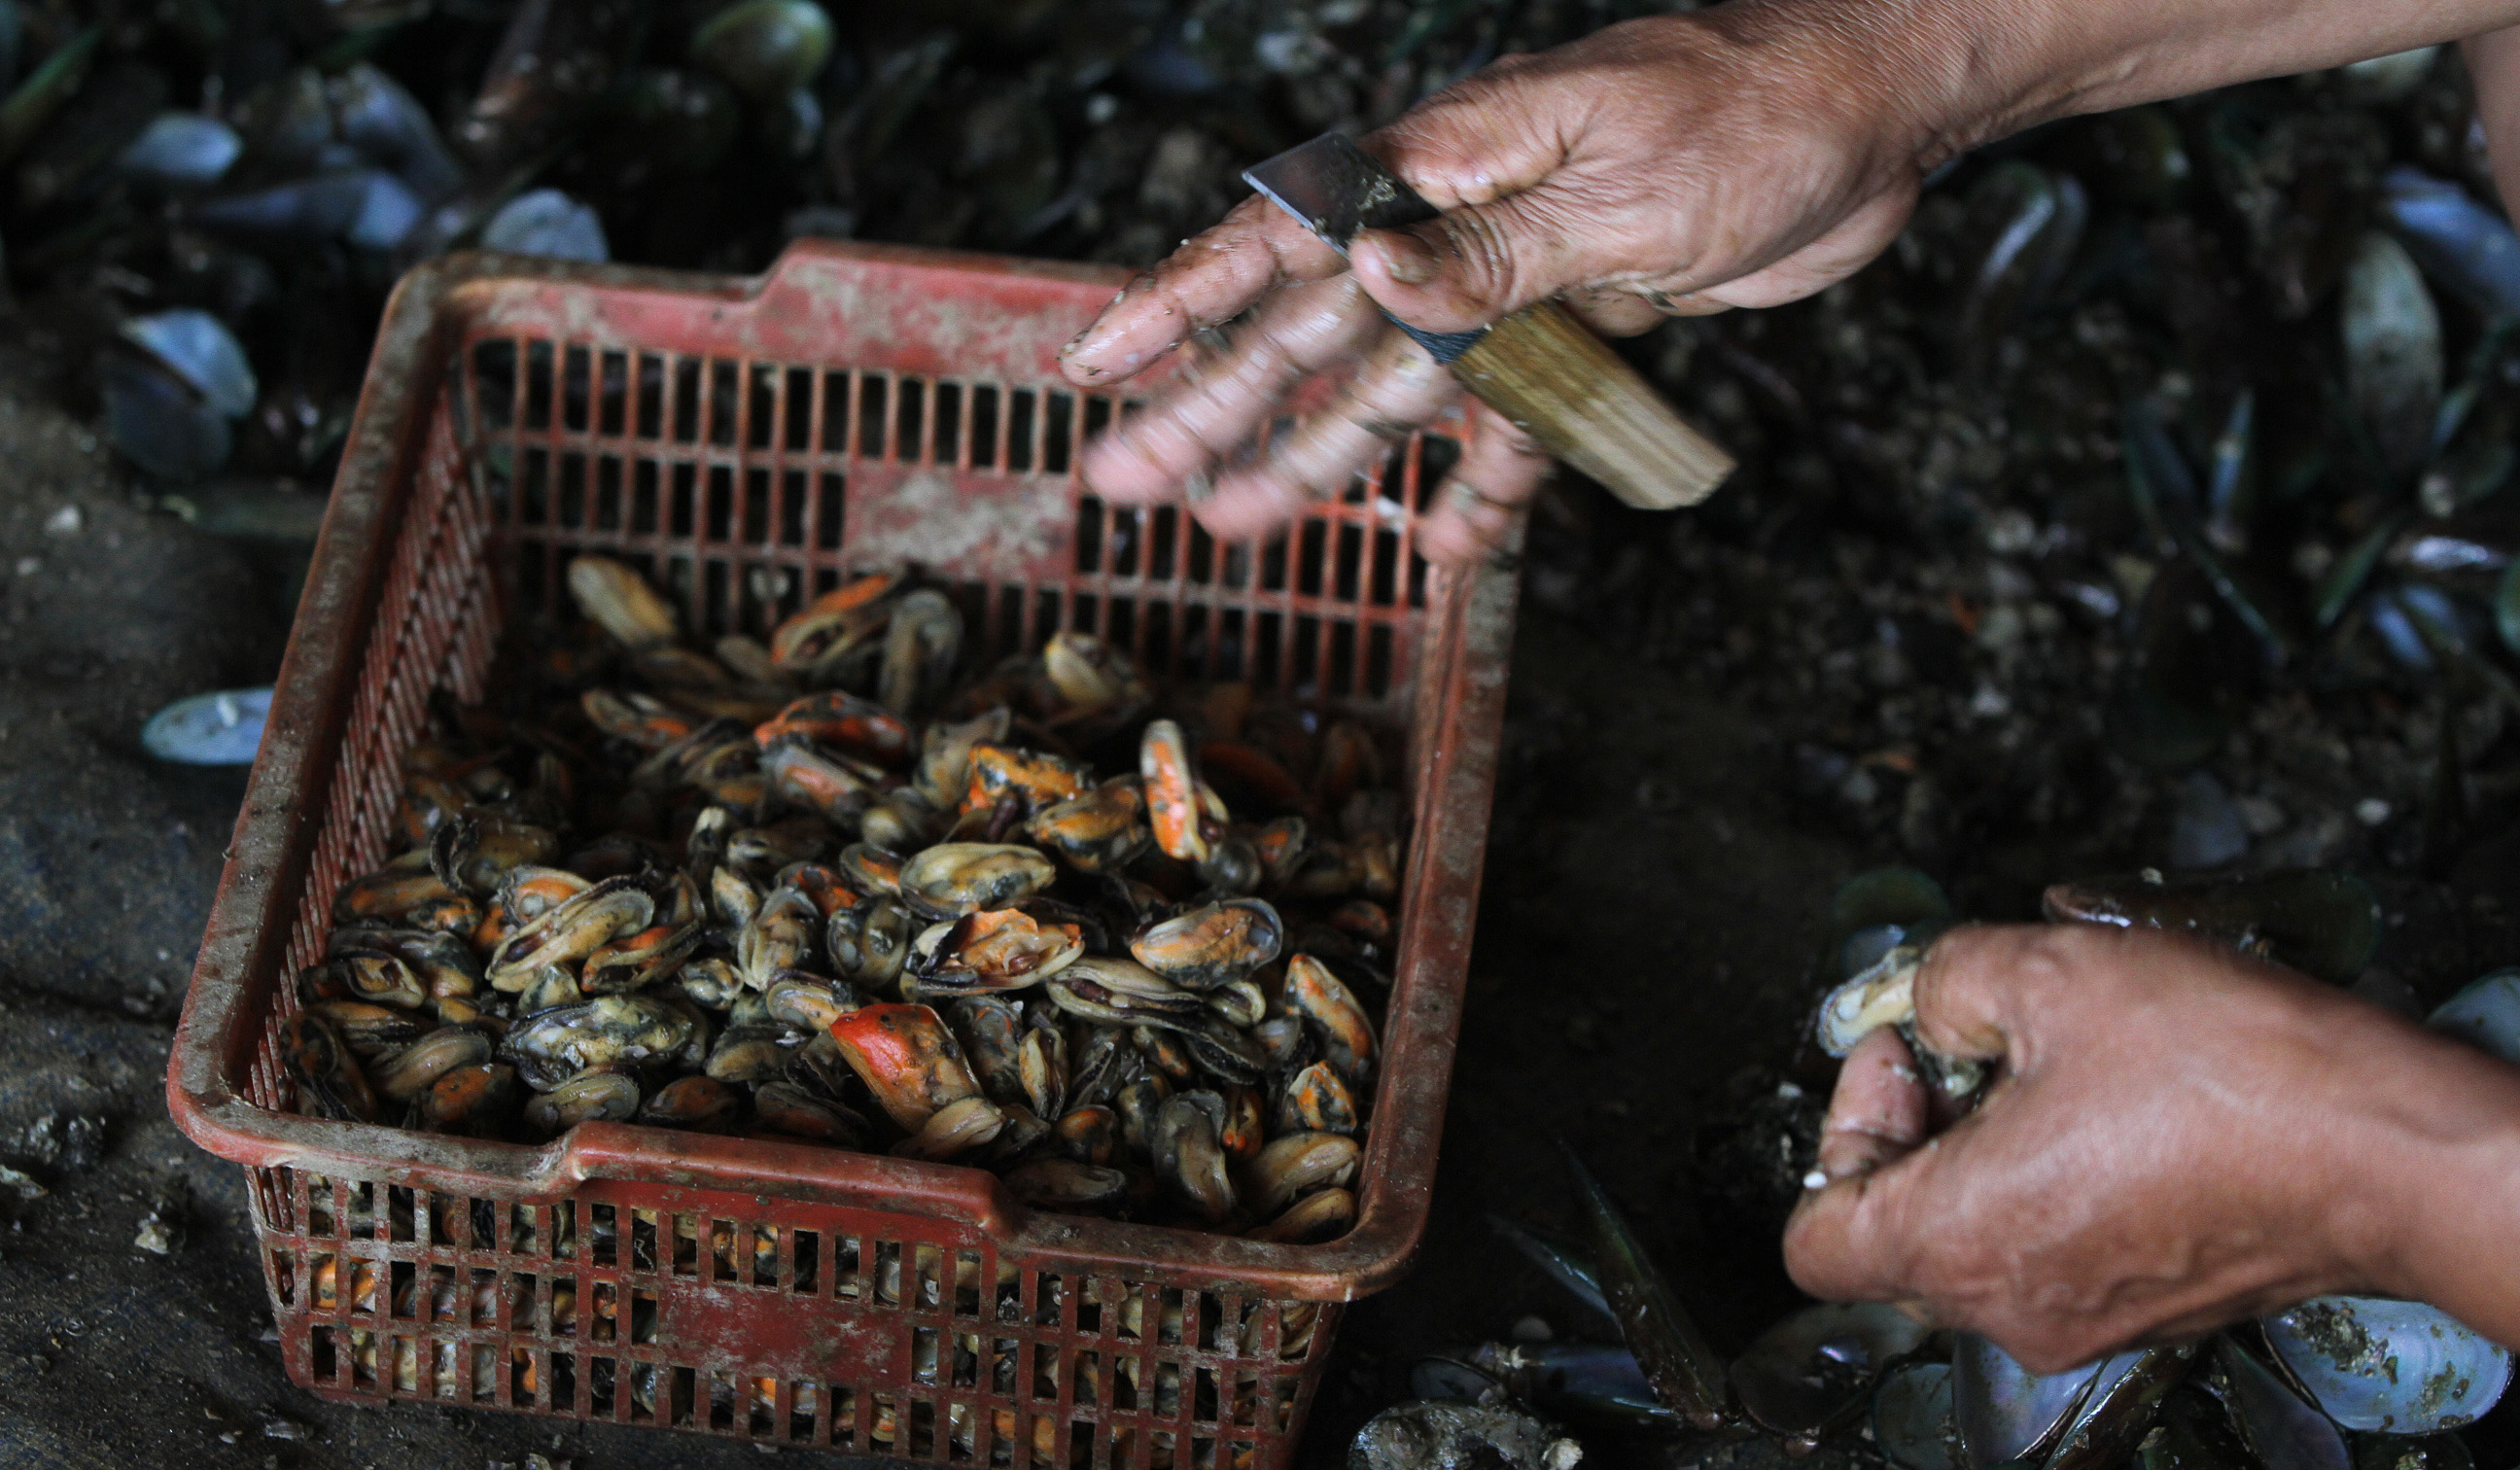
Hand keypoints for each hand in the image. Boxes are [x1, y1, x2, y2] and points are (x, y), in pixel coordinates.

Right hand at [1058, 7, 1938, 561]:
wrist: (1875, 111)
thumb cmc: (1752, 106)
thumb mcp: (1618, 183)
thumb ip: (1488, 247)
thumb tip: (1368, 279)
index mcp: (1447, 164)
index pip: (1286, 237)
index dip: (1182, 301)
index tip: (1097, 361)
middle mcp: (1463, 223)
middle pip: (1315, 329)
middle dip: (1217, 405)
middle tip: (1131, 483)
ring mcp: (1520, 275)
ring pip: (1398, 383)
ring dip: (1320, 456)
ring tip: (1241, 525)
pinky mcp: (1585, 320)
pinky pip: (1516, 415)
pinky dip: (1486, 482)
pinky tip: (1443, 547)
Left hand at [1783, 922, 2519, 1370]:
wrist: (2389, 1147)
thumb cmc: (2231, 1076)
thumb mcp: (2048, 971)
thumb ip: (1945, 979)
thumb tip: (1929, 1001)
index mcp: (1957, 1243)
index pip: (1813, 1237)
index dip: (1840, 1127)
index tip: (1902, 1056)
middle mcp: (2011, 1304)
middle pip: (1893, 1232)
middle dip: (1915, 1125)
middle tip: (1970, 1046)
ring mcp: (2083, 1317)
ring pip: (1976, 1236)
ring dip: (1986, 1145)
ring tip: (2050, 1063)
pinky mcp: (2146, 1305)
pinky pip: (2054, 1245)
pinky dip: (2053, 1177)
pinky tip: (2109, 1102)